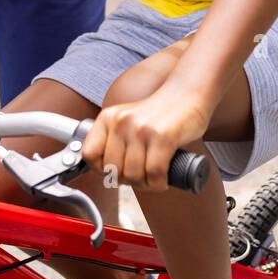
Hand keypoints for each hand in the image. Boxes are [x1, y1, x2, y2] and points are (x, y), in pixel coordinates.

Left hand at [82, 87, 210, 192]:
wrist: (187, 93)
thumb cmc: (160, 113)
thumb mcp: (127, 119)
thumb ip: (115, 139)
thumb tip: (108, 174)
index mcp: (108, 117)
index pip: (90, 154)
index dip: (102, 170)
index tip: (116, 172)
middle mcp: (121, 122)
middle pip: (113, 170)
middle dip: (128, 181)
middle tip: (141, 178)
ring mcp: (141, 129)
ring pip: (133, 175)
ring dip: (145, 185)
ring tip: (153, 179)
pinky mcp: (163, 137)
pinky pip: (154, 173)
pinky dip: (158, 184)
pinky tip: (162, 180)